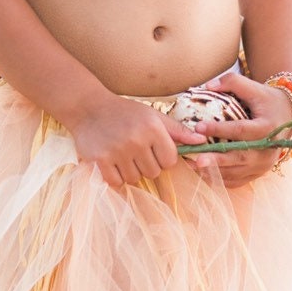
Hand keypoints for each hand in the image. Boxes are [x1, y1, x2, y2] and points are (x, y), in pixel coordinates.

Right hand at [71, 96, 206, 189]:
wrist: (89, 108)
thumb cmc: (126, 112)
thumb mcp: (153, 116)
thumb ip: (178, 131)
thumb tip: (202, 141)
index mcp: (153, 128)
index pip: (170, 161)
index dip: (163, 159)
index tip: (152, 151)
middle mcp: (136, 140)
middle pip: (153, 172)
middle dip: (146, 166)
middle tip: (135, 152)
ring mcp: (117, 151)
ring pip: (135, 179)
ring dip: (130, 172)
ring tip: (123, 155)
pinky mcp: (100, 160)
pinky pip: (116, 182)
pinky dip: (115, 177)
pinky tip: (112, 163)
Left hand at [191, 70, 291, 188]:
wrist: (288, 117)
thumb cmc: (268, 101)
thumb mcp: (255, 87)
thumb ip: (232, 82)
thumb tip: (207, 86)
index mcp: (267, 127)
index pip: (241, 130)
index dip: (219, 129)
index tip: (198, 126)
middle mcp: (268, 150)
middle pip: (240, 156)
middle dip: (217, 160)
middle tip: (196, 159)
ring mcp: (264, 165)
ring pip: (237, 171)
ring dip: (214, 171)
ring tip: (192, 165)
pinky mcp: (259, 173)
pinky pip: (238, 181)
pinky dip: (220, 179)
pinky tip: (202, 173)